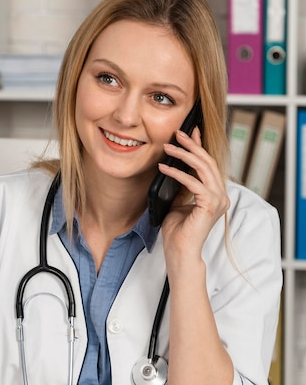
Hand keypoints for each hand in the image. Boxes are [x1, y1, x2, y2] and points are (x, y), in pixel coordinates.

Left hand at [159, 127, 229, 266]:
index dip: (199, 146)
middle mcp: (220, 195)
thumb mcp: (178, 203)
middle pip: (207, 162)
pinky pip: (193, 182)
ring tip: (167, 147)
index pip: (208, 165)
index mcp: (215, 194)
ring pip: (202, 168)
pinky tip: (164, 168)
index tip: (190, 132)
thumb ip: (181, 187)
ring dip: (183, 155)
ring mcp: (218, 200)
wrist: (180, 252)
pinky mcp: (209, 204)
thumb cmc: (178, 232)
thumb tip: (174, 169)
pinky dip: (177, 174)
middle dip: (192, 145)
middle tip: (177, 133)